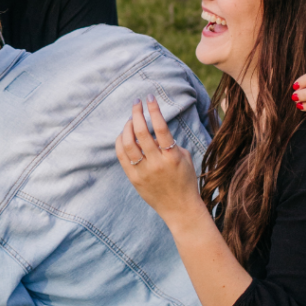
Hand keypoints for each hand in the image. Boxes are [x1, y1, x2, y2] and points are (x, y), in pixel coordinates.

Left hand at [115, 96, 202, 222]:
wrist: (180, 208)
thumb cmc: (185, 180)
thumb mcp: (185, 158)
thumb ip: (171, 143)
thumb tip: (154, 129)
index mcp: (172, 156)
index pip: (161, 127)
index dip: (154, 110)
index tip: (150, 97)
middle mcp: (157, 163)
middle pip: (141, 132)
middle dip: (137, 113)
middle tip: (136, 103)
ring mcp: (144, 172)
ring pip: (127, 144)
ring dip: (127, 127)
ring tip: (130, 119)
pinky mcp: (134, 179)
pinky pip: (121, 156)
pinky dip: (120, 142)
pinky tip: (123, 135)